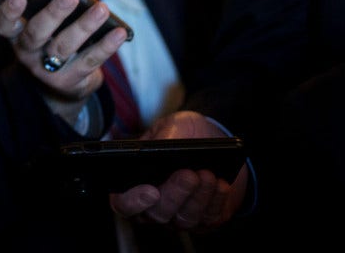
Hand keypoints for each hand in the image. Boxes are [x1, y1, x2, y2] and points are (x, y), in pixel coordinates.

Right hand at [0, 0, 127, 116]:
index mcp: (16, 34)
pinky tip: (119, 32)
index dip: (8, 11)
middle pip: (36, 34)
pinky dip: (106, 46)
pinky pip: (89, 61)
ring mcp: (46, 69)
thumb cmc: (51, 39)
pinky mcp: (69, 80)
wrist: (59, 82)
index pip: (3, 24)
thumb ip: (47, 7)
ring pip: (64, 46)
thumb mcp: (42, 25)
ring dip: (84, 26)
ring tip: (102, 9)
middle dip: (54, 14)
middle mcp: (27, 53)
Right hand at [109, 111, 248, 229]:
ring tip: (207, 174)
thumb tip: (158, 150)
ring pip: (185, 218)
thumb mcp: (171, 126)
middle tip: (188, 174)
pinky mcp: (206, 219)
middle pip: (157, 213)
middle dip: (175, 194)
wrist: (215, 138)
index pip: (123, 203)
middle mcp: (154, 205)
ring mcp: (179, 215)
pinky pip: (209, 218)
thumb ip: (161, 138)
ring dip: (198, 197)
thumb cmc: (186, 133)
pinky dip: (216, 201)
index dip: (133, 201)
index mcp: (134, 182)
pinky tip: (221, 184)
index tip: (151, 190)